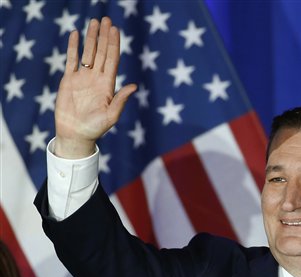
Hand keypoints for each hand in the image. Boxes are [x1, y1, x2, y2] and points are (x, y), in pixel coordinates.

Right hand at [54, 17, 136, 157]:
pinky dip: (73, 47)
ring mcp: (83, 78)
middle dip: (104, 36)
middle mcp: (97, 78)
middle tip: (106, 19)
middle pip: (102, 52)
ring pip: (88, 53)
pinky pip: (71, 60)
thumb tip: (133, 86)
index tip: (115, 30)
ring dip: (91, 38)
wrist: (76, 134)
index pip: (112, 60)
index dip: (114, 44)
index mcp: (108, 85)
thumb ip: (121, 100)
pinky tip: (75, 34)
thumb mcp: (111, 115)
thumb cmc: (96, 128)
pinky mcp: (69, 80)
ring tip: (93, 22)